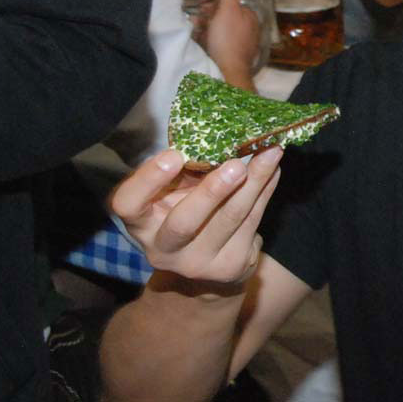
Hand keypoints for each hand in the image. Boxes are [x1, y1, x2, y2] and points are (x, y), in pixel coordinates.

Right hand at [111, 146, 283, 287]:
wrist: (204, 269)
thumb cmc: (185, 212)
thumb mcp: (174, 193)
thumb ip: (185, 171)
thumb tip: (219, 133)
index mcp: (141, 222)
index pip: (128, 204)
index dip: (147, 180)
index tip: (173, 154)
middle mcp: (163, 248)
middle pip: (184, 222)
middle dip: (213, 192)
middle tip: (237, 165)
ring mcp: (198, 262)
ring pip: (230, 219)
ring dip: (255, 182)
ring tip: (270, 153)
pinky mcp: (231, 265)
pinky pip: (252, 221)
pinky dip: (265, 190)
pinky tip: (273, 169)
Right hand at [202, 0, 259, 89]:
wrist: (227, 72)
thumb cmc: (227, 39)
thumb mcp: (228, 10)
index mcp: (250, 17)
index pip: (232, 3)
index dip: (216, 3)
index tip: (203, 7)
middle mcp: (249, 30)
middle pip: (225, 17)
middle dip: (209, 16)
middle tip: (196, 20)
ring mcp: (242, 44)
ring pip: (221, 30)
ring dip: (206, 28)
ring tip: (195, 30)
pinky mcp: (233, 57)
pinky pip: (219, 44)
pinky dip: (209, 40)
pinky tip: (201, 42)